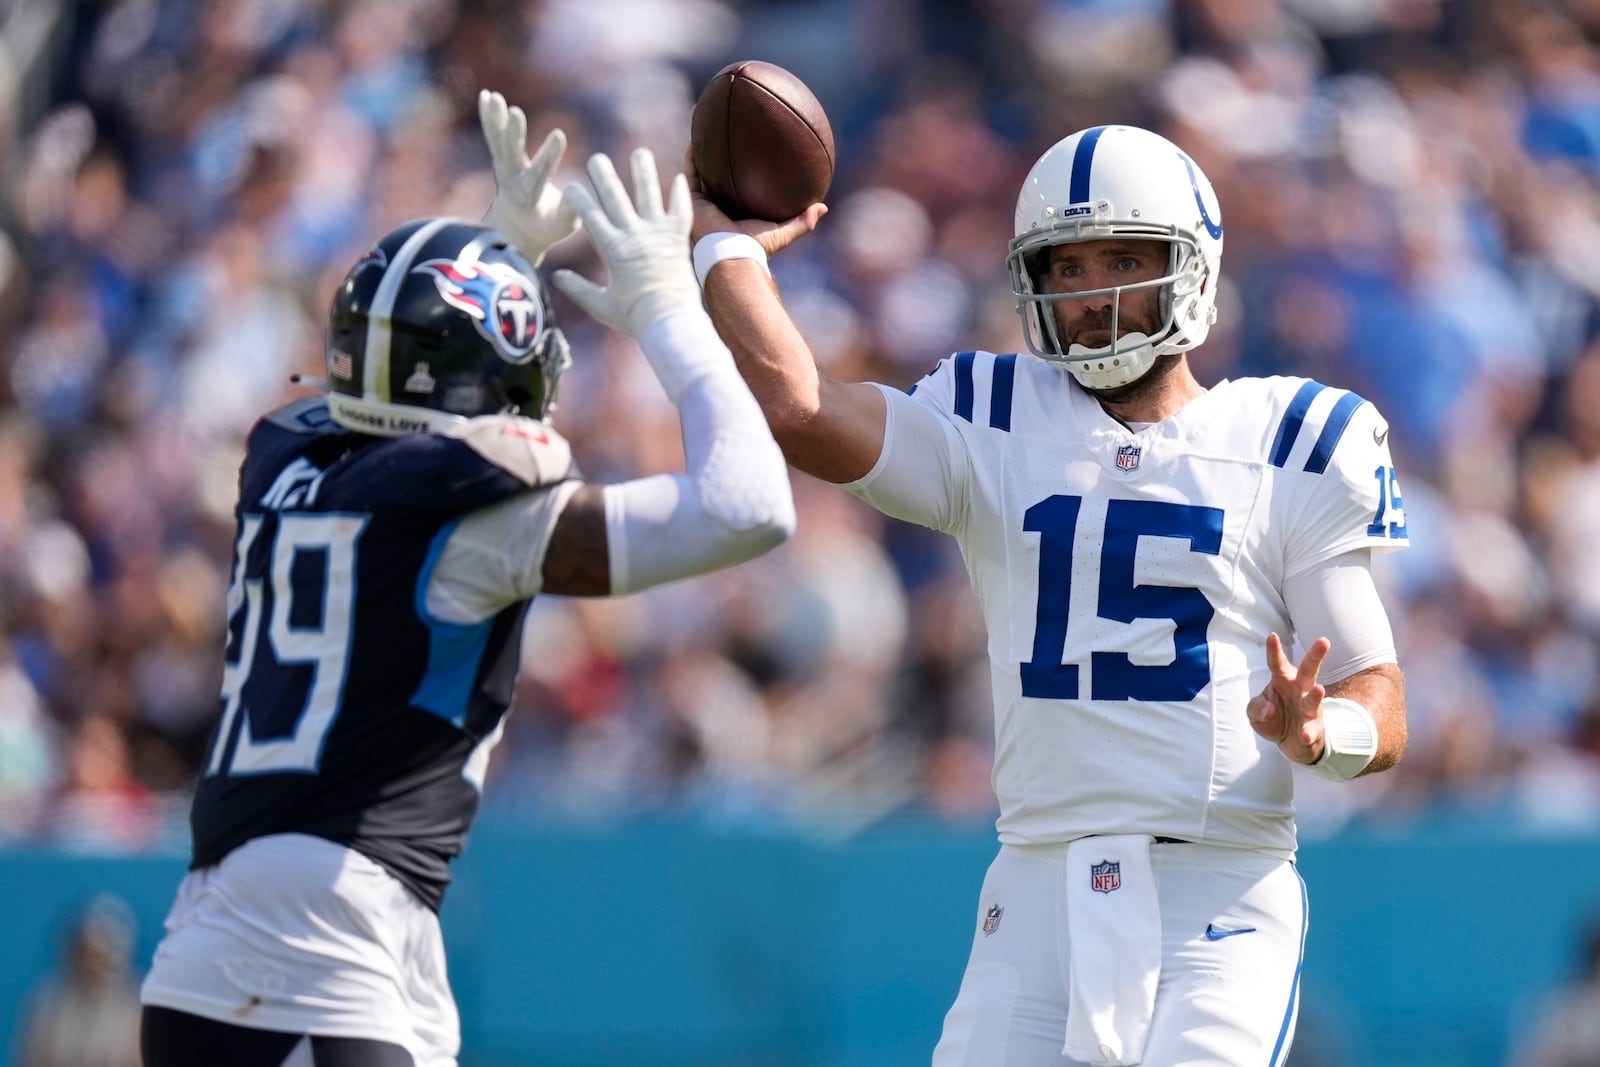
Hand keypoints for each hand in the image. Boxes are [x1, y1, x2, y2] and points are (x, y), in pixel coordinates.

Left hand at [479, 89, 579, 264]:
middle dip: (513, 133)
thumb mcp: (564, 225)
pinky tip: (487, 95)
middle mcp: (513, 179)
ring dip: (496, 119)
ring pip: (498, 141)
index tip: (559, 134)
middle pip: (511, 154)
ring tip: (495, 97)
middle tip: (515, 112)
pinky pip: (493, 135)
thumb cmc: (548, 225)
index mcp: (531, 195)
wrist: (517, 228)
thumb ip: (571, 209)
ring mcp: (503, 167)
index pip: (540, 172)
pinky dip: (489, 116)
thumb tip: (577, 192)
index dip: (549, 154)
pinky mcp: (500, 158)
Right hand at [552, 148, 701, 337]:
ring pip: (649, 194)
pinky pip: (680, 210)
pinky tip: (679, 176)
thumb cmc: (634, 317)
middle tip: (597, 158)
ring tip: (639, 153)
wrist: (671, 321)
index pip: (589, 214)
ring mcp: (658, 233)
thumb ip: (578, 288)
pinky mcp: (679, 238)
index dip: (578, 197)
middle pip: (615, 196)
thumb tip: (556, 277)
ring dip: (643, 171)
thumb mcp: (601, 305)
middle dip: (603, 174)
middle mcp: (634, 235)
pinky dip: (679, 193)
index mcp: (612, 249)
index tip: (571, 186)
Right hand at [681, 145, 826, 254]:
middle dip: (721, 160)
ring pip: (701, 173)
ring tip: (707, 130)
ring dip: (703, 153)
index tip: (750, 156)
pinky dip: (692, 157)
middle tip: (728, 138)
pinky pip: (689, 174)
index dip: (743, 174)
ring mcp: (703, 204)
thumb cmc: (757, 246)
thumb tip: (823, 207)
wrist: (732, 254)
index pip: (739, 190)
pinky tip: (696, 139)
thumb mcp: (784, 232)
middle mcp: (719, 207)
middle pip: (719, 178)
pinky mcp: (692, 201)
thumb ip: (803, 220)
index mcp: (737, 214)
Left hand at [1247, 633, 1330, 765]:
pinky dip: (1308, 733)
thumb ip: (1256, 707)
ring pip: (1313, 699)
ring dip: (1315, 696)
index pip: (1277, 663)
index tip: (1272, 636)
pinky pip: (1312, 730)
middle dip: (1315, 656)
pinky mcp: (1314, 728)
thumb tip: (1269, 709)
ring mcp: (1309, 708)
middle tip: (1323, 641)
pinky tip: (1305, 736)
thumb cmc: (1272, 718)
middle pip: (1308, 671)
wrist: (1289, 743)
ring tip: (1319, 690)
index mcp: (1282, 680)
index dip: (1274, 650)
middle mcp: (1299, 690)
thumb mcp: (1255, 712)